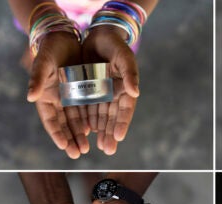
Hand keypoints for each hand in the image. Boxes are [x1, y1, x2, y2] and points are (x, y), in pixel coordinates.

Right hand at [27, 32, 89, 158]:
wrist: (62, 36)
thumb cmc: (49, 49)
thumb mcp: (43, 63)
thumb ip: (37, 80)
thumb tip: (30, 97)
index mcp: (44, 98)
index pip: (50, 121)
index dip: (56, 134)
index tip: (64, 146)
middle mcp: (56, 101)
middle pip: (63, 125)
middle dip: (70, 140)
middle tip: (78, 154)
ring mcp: (68, 97)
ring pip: (75, 120)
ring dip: (79, 134)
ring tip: (86, 148)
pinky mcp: (80, 92)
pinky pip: (84, 110)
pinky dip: (88, 121)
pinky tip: (94, 131)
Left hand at [81, 26, 139, 155]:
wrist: (99, 35)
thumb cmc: (115, 45)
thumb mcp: (124, 56)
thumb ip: (130, 73)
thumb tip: (136, 92)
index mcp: (125, 89)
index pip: (125, 110)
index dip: (122, 123)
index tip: (118, 137)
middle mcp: (114, 95)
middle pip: (112, 118)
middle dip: (110, 134)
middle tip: (108, 149)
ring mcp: (101, 95)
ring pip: (100, 117)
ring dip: (99, 131)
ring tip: (98, 146)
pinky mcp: (88, 92)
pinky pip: (87, 109)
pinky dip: (87, 121)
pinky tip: (85, 132)